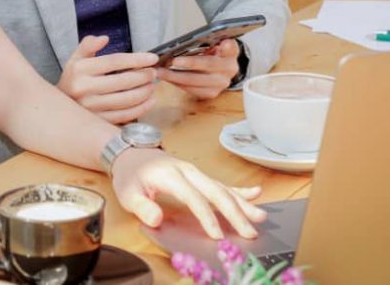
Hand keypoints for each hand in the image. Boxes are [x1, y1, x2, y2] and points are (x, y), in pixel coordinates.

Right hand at [57, 36, 158, 123]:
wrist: (58, 108)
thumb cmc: (73, 80)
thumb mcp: (75, 59)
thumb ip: (88, 46)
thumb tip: (104, 38)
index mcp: (80, 70)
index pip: (114, 61)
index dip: (136, 59)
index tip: (152, 58)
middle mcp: (84, 89)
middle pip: (123, 81)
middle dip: (143, 76)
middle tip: (153, 73)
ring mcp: (91, 108)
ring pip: (126, 100)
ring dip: (145, 92)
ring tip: (152, 85)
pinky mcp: (98, 122)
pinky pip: (125, 116)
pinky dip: (141, 108)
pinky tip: (149, 101)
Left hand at [111, 147, 266, 239]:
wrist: (130, 153)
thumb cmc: (130, 175)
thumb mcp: (128, 192)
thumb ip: (142, 206)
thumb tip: (157, 218)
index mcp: (171, 176)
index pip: (194, 198)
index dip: (206, 217)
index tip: (217, 236)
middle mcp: (188, 171)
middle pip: (215, 192)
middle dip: (234, 212)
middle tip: (250, 231)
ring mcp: (195, 172)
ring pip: (222, 187)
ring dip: (242, 203)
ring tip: (261, 216)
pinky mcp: (198, 175)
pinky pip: (221, 182)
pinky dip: (239, 189)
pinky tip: (255, 193)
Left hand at [157, 39, 239, 99]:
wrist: (220, 67)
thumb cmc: (213, 51)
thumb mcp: (214, 40)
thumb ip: (211, 38)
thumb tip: (202, 39)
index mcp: (231, 53)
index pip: (229, 48)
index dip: (225, 47)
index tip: (220, 45)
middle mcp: (230, 70)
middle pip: (208, 66)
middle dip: (189, 64)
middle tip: (171, 61)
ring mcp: (222, 84)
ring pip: (198, 82)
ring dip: (177, 77)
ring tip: (162, 72)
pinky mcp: (212, 93)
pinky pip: (194, 91)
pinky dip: (179, 84)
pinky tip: (168, 79)